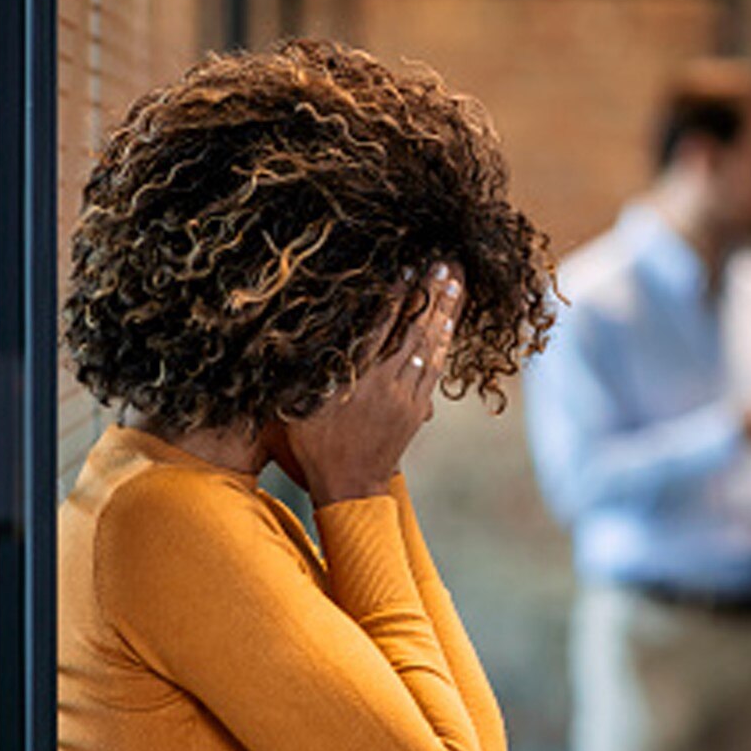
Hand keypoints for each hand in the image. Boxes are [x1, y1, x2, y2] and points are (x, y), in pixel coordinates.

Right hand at [285, 261, 463, 505]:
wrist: (351, 485)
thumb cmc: (315, 445)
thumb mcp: (300, 404)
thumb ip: (306, 369)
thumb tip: (294, 335)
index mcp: (357, 380)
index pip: (380, 327)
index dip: (395, 296)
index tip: (406, 269)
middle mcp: (388, 385)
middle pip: (414, 331)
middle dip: (430, 296)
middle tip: (446, 265)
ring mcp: (407, 397)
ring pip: (431, 348)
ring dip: (443, 314)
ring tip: (455, 283)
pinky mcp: (418, 408)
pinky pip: (435, 370)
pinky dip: (443, 344)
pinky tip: (449, 325)